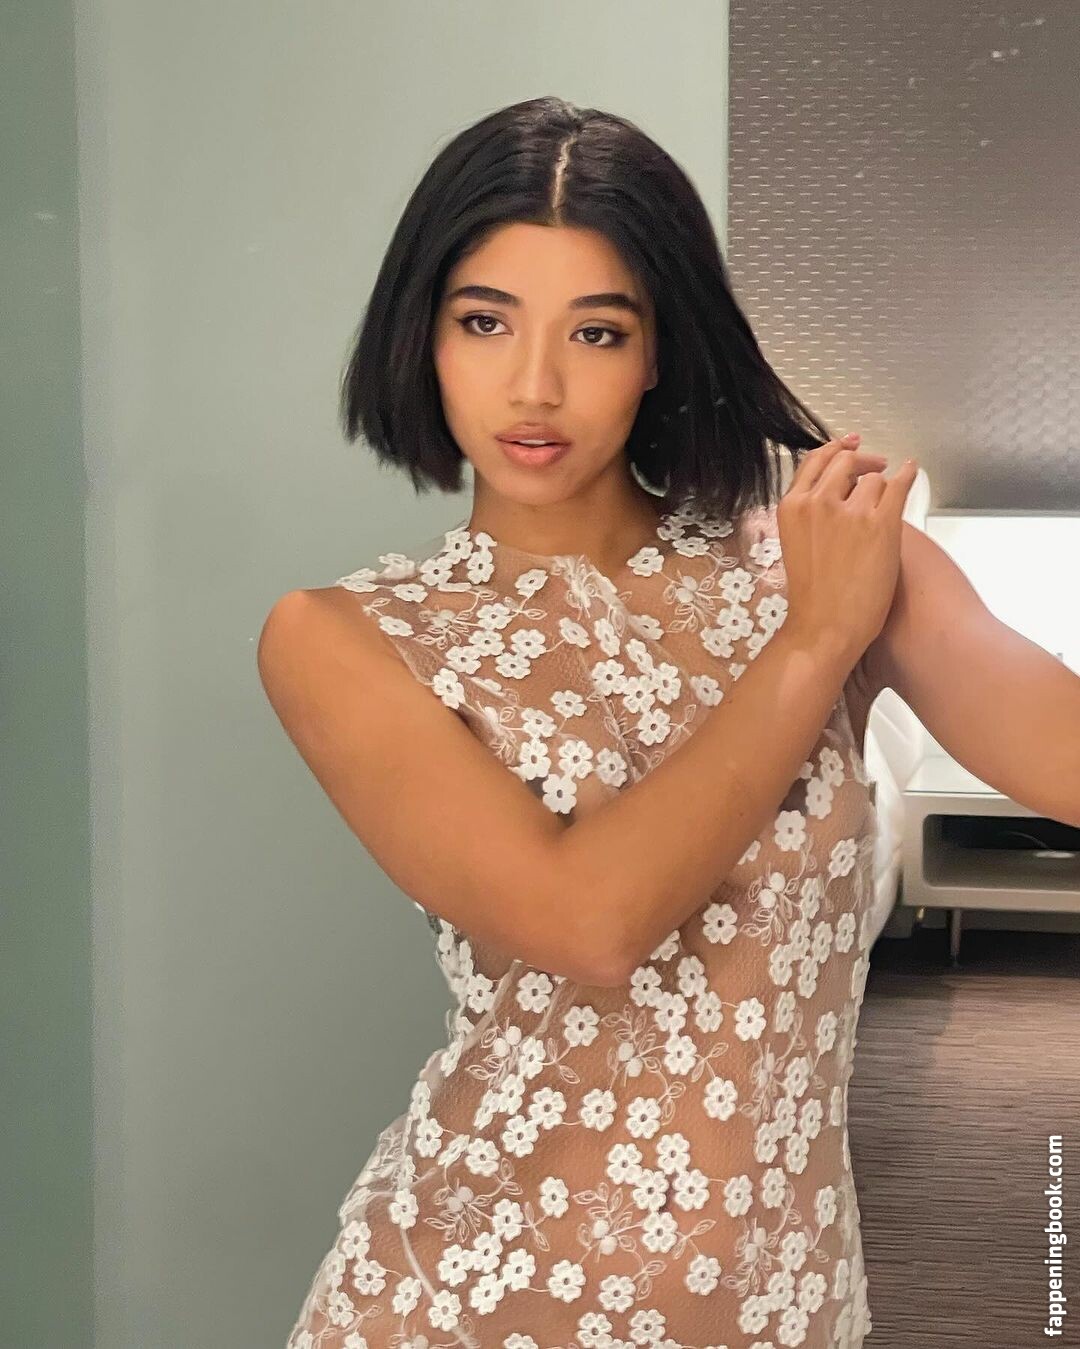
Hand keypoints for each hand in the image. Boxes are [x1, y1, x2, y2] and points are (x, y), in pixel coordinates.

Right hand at [777, 433, 919, 667]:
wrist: (826, 627)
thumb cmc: (811, 598)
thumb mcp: (795, 545)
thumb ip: (809, 516)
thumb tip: (835, 495)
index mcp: (791, 507)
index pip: (814, 461)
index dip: (835, 449)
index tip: (849, 444)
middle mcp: (818, 501)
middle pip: (846, 461)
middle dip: (863, 460)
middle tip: (876, 464)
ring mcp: (851, 511)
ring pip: (875, 478)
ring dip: (882, 486)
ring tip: (888, 498)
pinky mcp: (881, 524)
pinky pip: (900, 486)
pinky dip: (908, 476)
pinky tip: (912, 471)